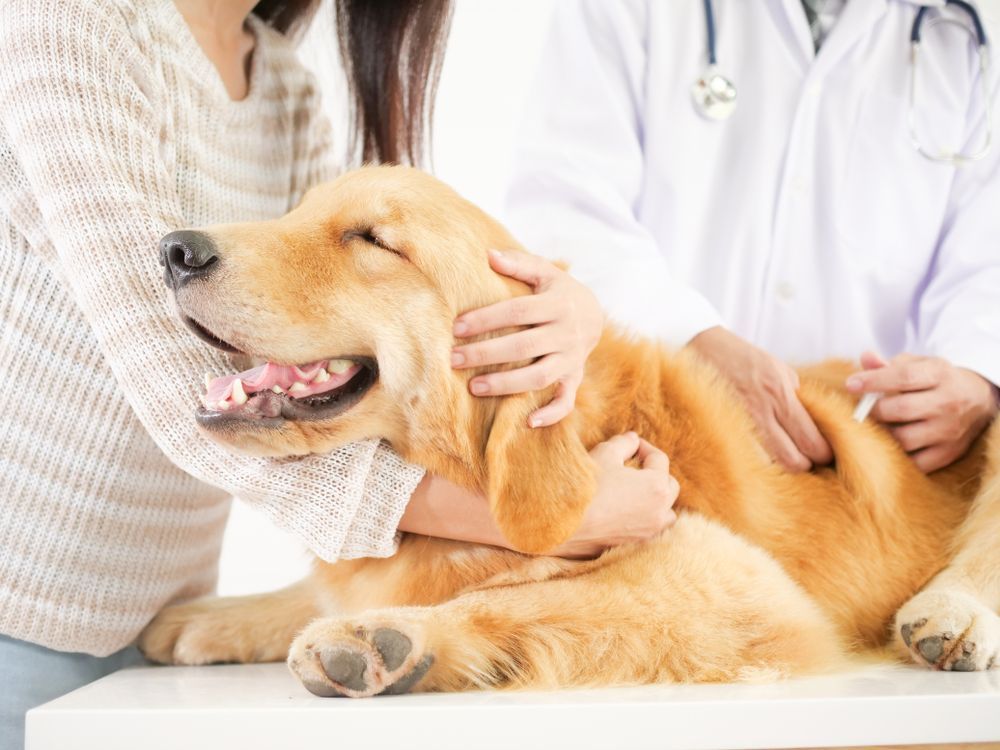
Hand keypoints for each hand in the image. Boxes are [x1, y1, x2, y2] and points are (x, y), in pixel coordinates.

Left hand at [452, 249, 603, 426]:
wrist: (595, 314)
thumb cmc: (559, 292)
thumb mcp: (545, 272)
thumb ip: (519, 263)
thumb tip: (489, 255)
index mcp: (557, 304)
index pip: (517, 312)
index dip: (486, 319)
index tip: (456, 328)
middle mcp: (567, 333)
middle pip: (523, 346)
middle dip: (486, 353)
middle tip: (453, 360)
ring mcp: (572, 358)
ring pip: (540, 376)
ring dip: (506, 384)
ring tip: (474, 387)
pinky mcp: (575, 377)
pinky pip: (566, 400)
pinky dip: (551, 414)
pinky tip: (528, 423)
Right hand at [552, 432, 679, 558]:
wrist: (564, 525)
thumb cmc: (587, 487)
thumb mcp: (604, 454)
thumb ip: (623, 443)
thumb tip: (633, 439)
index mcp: (656, 485)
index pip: (659, 459)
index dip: (644, 448)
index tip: (631, 445)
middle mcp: (660, 510)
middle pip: (669, 486)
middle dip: (656, 472)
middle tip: (636, 466)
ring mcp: (650, 531)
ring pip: (667, 513)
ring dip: (658, 500)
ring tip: (639, 493)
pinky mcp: (637, 545)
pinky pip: (653, 530)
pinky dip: (648, 519)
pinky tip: (631, 513)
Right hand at [688, 326, 832, 471]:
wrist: (701, 346)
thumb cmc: (742, 357)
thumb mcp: (778, 369)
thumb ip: (796, 398)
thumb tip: (812, 425)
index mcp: (780, 394)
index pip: (812, 441)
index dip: (823, 454)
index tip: (824, 454)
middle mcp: (760, 412)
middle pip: (793, 462)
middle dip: (804, 465)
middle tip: (805, 458)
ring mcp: (738, 424)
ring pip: (769, 466)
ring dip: (779, 466)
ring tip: (781, 457)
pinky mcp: (720, 430)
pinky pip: (745, 459)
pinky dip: (756, 463)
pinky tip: (758, 454)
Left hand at [847, 351, 998, 471]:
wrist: (978, 400)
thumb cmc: (935, 381)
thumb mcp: (918, 365)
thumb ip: (888, 364)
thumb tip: (865, 358)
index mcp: (940, 374)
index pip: (903, 377)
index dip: (873, 381)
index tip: (850, 384)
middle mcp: (948, 403)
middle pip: (900, 410)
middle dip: (873, 410)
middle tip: (862, 410)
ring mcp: (950, 431)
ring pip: (904, 440)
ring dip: (882, 434)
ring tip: (875, 427)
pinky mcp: (948, 454)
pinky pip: (915, 462)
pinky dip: (897, 456)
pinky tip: (889, 444)